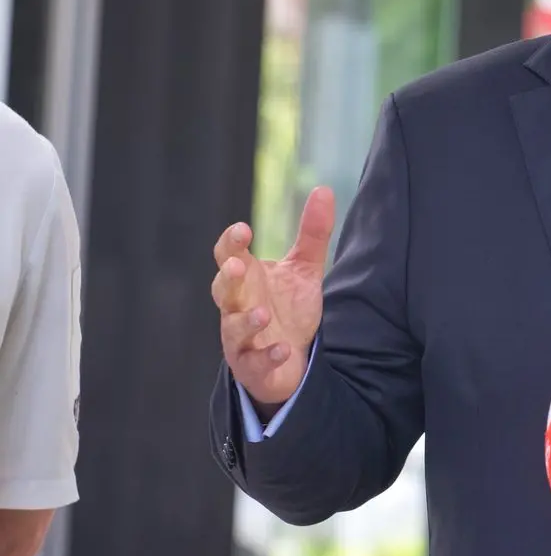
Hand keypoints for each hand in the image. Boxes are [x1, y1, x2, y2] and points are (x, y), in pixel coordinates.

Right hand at [211, 187, 334, 410]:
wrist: (291, 359)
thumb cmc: (289, 309)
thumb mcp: (304, 269)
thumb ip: (312, 234)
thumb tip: (323, 189)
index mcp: (246, 279)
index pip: (229, 256)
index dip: (231, 243)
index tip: (243, 230)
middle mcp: (236, 306)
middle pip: (222, 289)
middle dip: (227, 278)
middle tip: (237, 266)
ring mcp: (241, 338)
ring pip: (233, 328)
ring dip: (246, 321)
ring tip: (263, 313)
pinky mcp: (253, 365)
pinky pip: (255, 362)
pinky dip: (268, 356)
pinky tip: (283, 349)